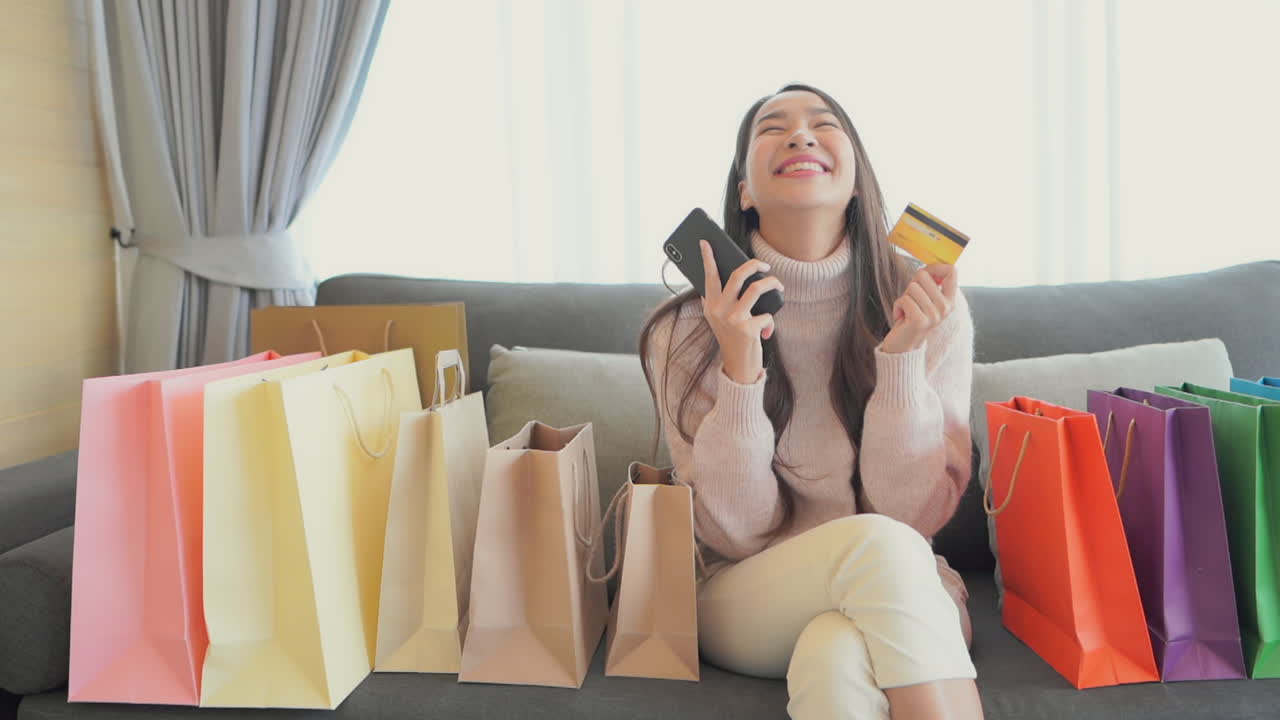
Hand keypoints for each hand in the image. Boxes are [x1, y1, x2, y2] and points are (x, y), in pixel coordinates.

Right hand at [699, 239, 782, 383]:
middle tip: (764, 265)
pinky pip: (767, 314)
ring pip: (756, 289)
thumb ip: (714, 302)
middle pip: (738, 276)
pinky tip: (767, 332)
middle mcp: (719, 310)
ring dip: (772, 284)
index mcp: (710, 306)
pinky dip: (770, 322)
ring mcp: (734, 319)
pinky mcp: (748, 329)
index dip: (707, 258)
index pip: (709, 277)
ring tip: (778, 286)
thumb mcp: (717, 321)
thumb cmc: (731, 339)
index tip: (706, 242)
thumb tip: (716, 278)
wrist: (737, 367)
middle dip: (754, 265)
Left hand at [879, 264, 957, 353]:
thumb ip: (929, 281)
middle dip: (912, 285)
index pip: (952, 271)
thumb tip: (929, 264)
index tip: (924, 274)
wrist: (904, 345)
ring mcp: (934, 315)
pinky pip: (904, 299)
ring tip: (908, 310)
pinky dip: (898, 306)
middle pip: (924, 275)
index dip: (934, 267)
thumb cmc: (911, 316)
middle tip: (912, 301)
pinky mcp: (920, 321)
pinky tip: (902, 318)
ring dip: (904, 297)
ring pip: (912, 287)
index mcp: (950, 300)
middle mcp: (946, 308)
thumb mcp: (924, 297)